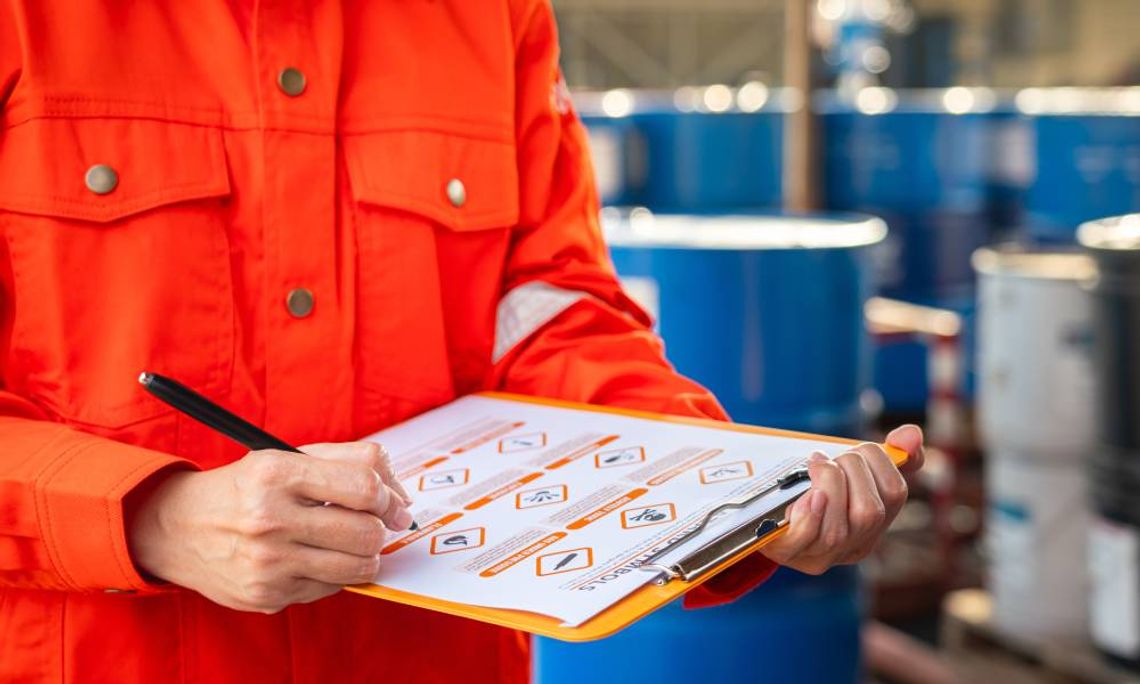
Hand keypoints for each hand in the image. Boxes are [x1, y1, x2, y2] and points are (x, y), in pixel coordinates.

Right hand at [128, 441, 413, 612]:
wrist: (177, 528)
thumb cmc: (248, 488)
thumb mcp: (288, 457)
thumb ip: (350, 461)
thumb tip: (400, 496)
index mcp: (277, 473)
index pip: (363, 486)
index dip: (389, 496)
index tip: (391, 502)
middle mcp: (269, 519)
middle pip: (366, 532)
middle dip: (382, 529)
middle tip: (376, 524)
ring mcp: (267, 563)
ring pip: (357, 567)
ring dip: (367, 555)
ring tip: (352, 543)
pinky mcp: (266, 596)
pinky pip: (331, 588)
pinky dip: (335, 573)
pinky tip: (315, 558)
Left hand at [759, 425, 924, 574]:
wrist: (763, 517)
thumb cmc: (811, 489)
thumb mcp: (848, 470)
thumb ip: (884, 454)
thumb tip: (912, 434)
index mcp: (874, 525)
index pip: (894, 493)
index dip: (879, 461)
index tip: (856, 449)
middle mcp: (852, 545)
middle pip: (870, 512)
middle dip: (851, 469)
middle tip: (827, 457)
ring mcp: (820, 554)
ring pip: (838, 528)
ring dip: (827, 484)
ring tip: (813, 467)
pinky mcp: (787, 552)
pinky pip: (806, 538)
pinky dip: (810, 514)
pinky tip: (806, 494)